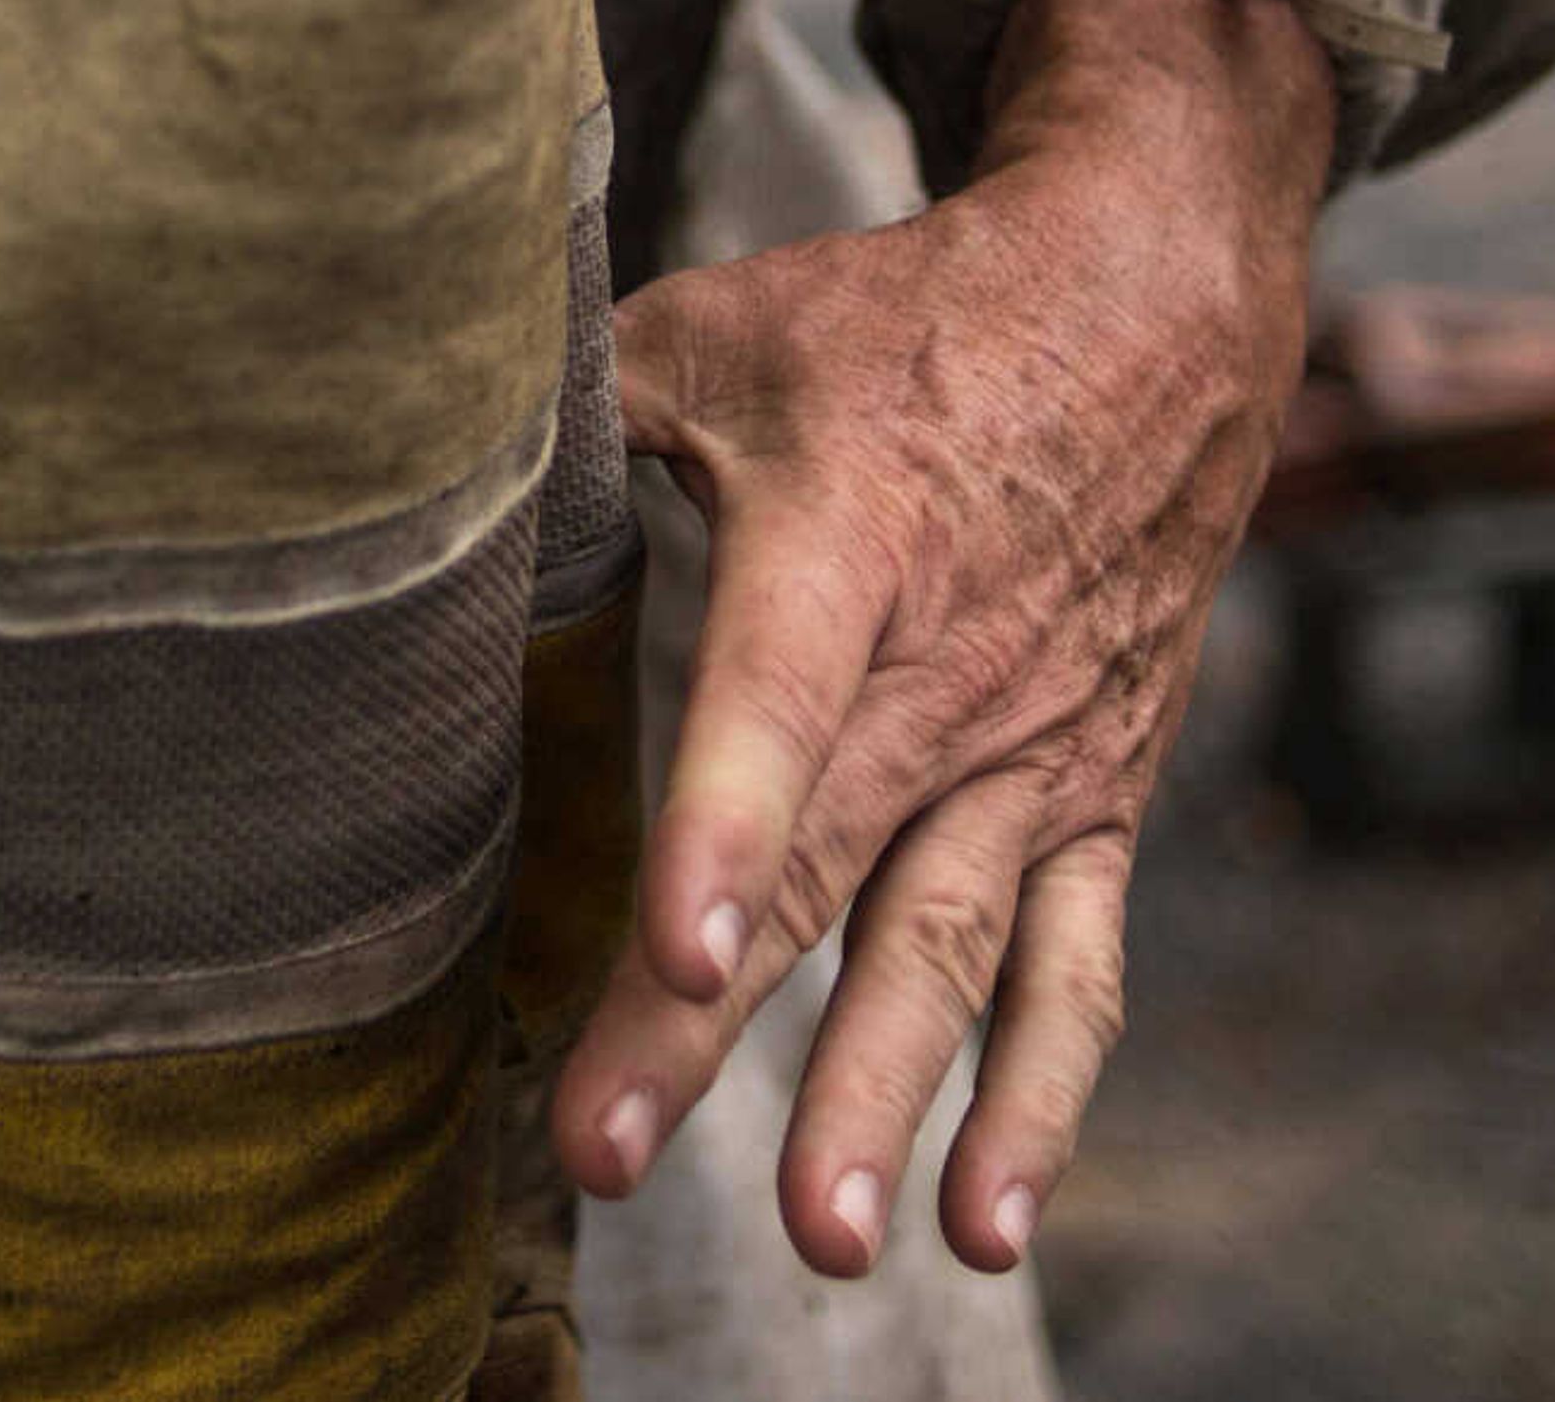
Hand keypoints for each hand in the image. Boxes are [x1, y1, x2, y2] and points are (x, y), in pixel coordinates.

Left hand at [552, 0, 1335, 1276]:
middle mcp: (954, 670)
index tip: (675, 946)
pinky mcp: (1093, 804)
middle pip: (826, 869)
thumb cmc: (893, 324)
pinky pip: (1075, 970)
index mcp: (852, 539)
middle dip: (711, 1026)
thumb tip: (405, 465)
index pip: (781, 692)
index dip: (728, 821)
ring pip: (950, 947)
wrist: (1150, 311)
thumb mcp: (728, 329)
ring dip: (889, 1099)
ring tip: (826, 1244)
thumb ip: (578, 410)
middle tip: (605, 1153)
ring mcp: (1034, 753)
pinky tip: (979, 1224)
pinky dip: (1040, 1101)